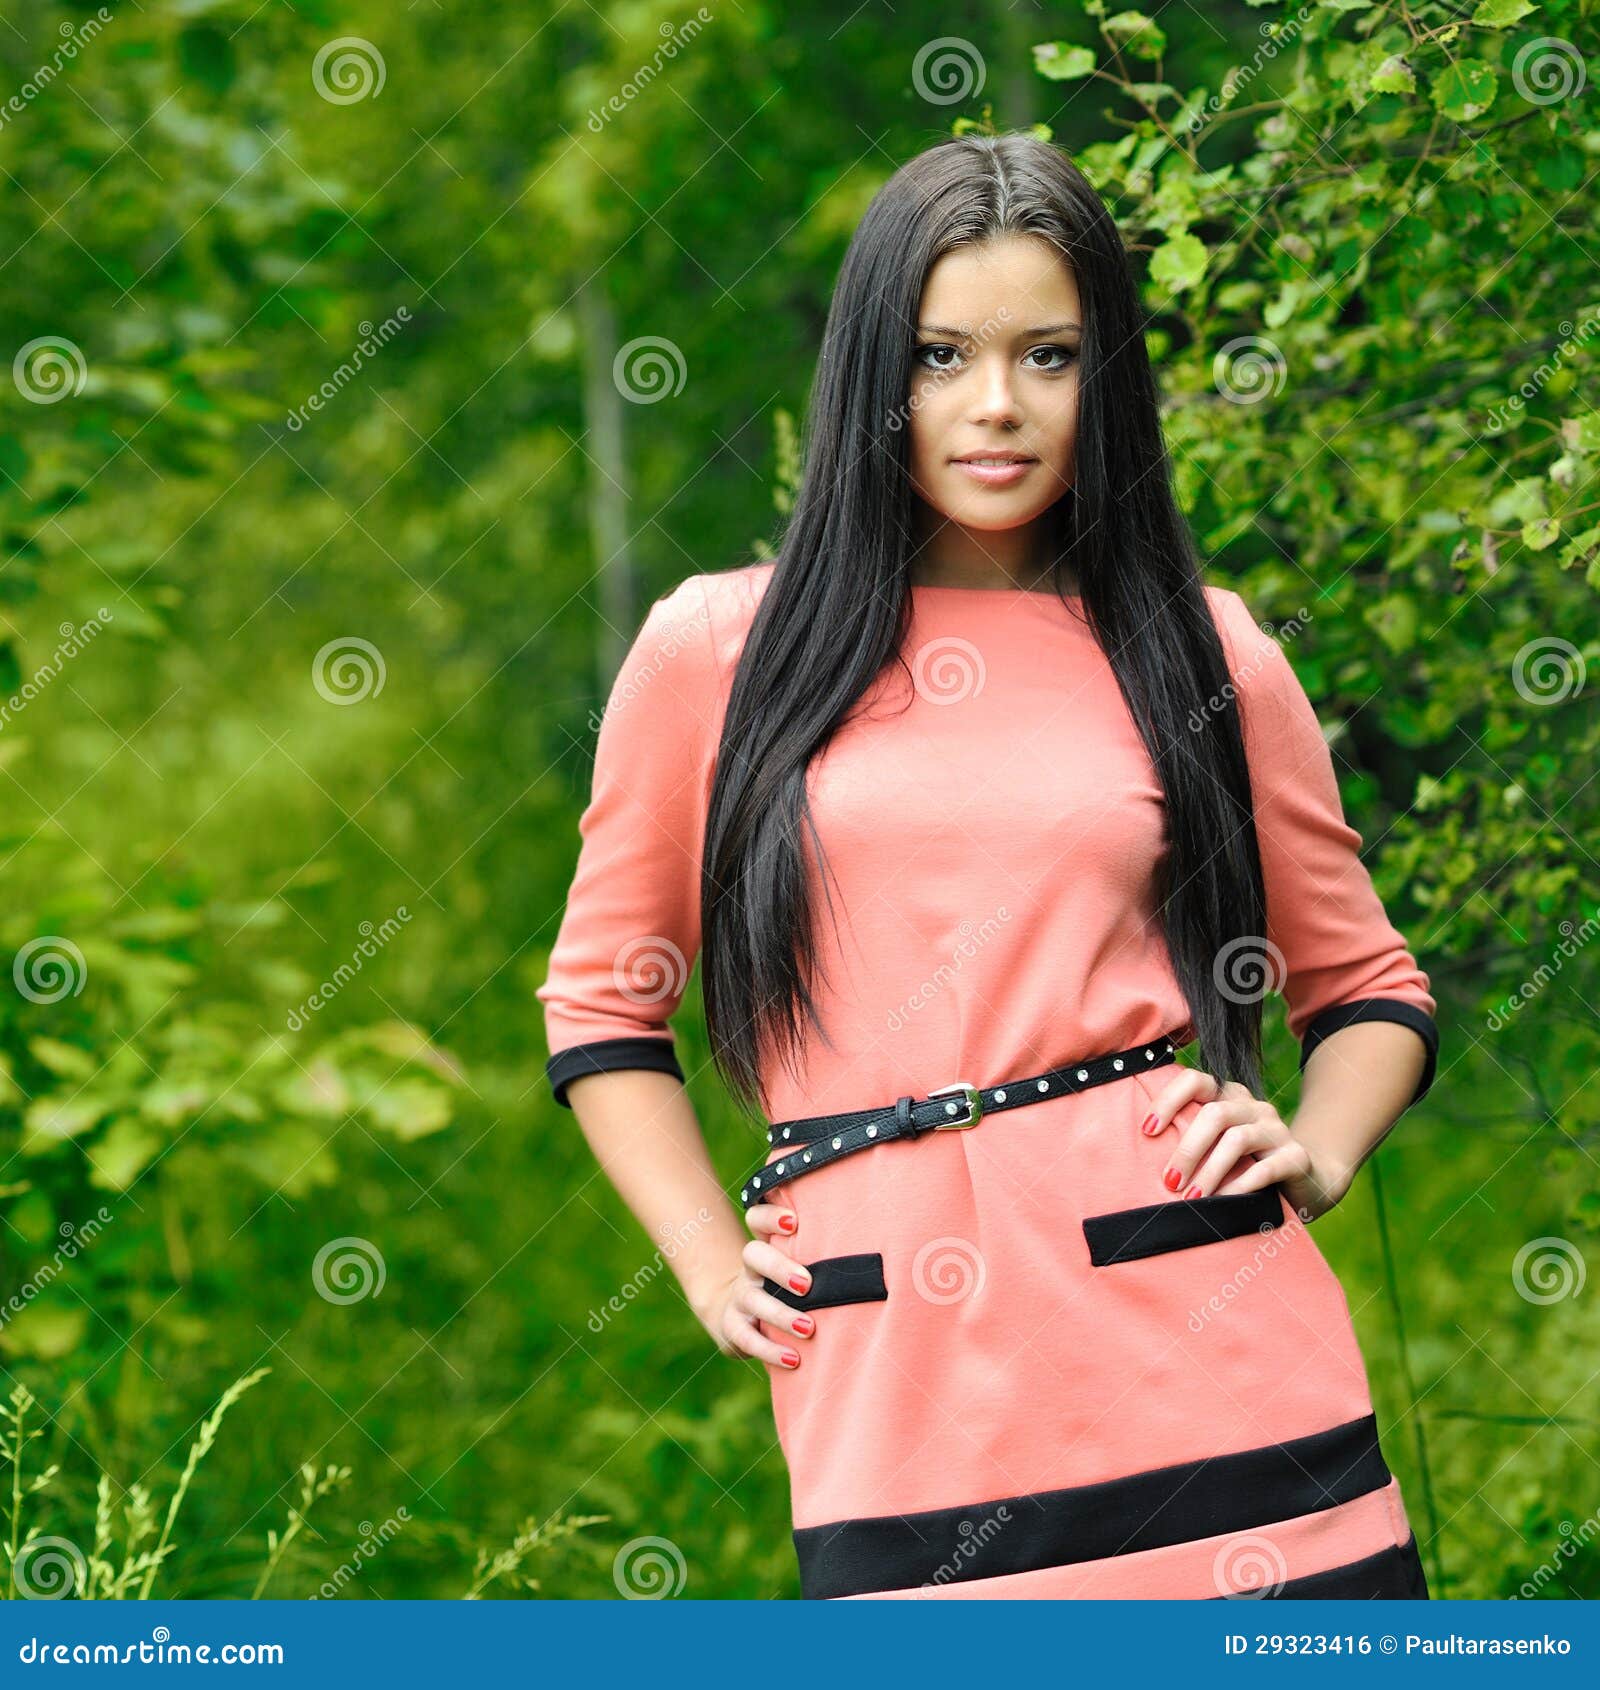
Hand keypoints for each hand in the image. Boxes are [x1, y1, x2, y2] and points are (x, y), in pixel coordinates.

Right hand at [697, 1202, 816, 1367]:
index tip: (794, 1221)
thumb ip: (823, 1257)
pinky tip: (793, 1359)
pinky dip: (770, 1350)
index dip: (770, 1216)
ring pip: (752, 1298)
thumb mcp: (797, 1267)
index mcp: (766, 1245)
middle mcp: (750, 1268)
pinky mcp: (732, 1326)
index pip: (757, 1218)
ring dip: (781, 1314)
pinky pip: (746, 1337)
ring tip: (809, 1328)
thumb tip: (878, 1258)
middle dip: (780, 1268)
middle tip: (807, 1284)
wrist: (737, 1314)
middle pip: (753, 1254)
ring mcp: (739, 1296)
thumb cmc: (785, 1287)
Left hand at [1140, 1065, 1350, 1222]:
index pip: (1195, 1081)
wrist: (1305, 1182)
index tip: (1146, 1130)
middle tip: (1169, 1181)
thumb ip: (1189, 1140)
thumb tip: (1138, 1156)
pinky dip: (1240, 1185)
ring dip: (1210, 1171)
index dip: (1168, 1100)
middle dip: (1188, 1149)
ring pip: (1237, 1139)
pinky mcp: (1296, 1157)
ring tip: (1191, 1199)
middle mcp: (1253, 1106)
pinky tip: (1224, 1202)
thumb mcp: (1215, 1147)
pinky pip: (1266, 1168)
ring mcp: (1277, 1129)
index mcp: (1228, 1096)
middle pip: (1215, 1113)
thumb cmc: (1244, 1165)